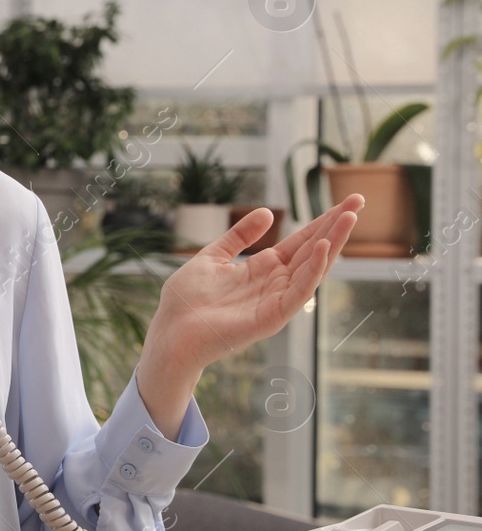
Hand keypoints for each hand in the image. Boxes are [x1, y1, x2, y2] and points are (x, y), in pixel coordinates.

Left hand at [143, 194, 365, 380]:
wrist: (171, 330)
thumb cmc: (187, 299)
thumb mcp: (213, 256)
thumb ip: (239, 236)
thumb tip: (268, 212)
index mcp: (263, 268)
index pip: (301, 241)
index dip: (321, 221)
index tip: (344, 201)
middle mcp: (276, 283)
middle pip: (313, 250)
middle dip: (335, 225)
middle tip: (359, 200)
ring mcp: (277, 300)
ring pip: (313, 268)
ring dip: (332, 243)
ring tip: (349, 217)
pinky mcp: (273, 317)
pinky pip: (299, 291)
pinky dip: (313, 270)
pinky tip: (323, 247)